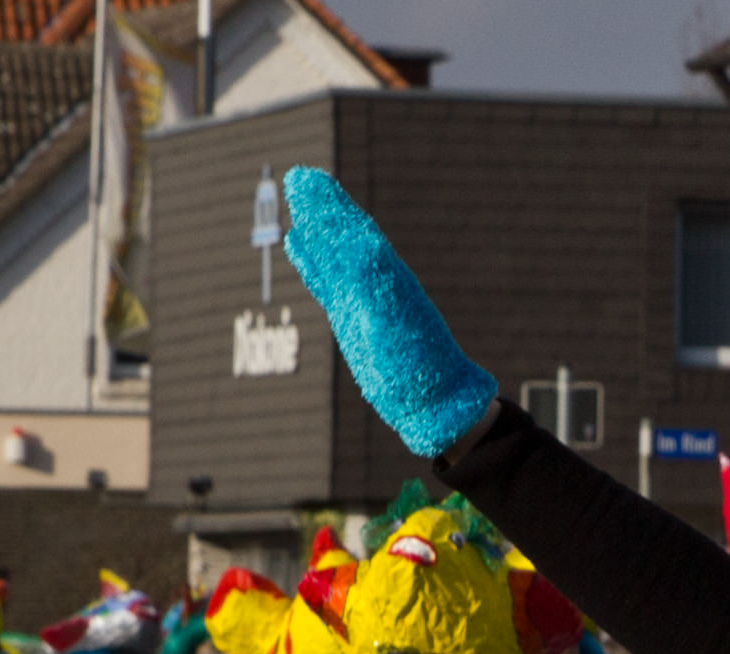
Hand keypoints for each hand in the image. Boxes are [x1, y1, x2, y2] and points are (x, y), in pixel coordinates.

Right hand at [280, 167, 498, 458]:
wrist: (432, 401)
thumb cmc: (419, 368)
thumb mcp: (398, 325)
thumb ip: (379, 285)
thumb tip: (364, 242)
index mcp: (384, 277)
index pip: (353, 231)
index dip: (332, 206)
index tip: (309, 178)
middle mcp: (372, 281)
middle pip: (342, 234)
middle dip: (322, 207)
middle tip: (299, 175)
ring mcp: (359, 297)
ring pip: (331, 253)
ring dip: (315, 227)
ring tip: (296, 199)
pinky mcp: (350, 317)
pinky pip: (326, 280)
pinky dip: (311, 261)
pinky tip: (298, 244)